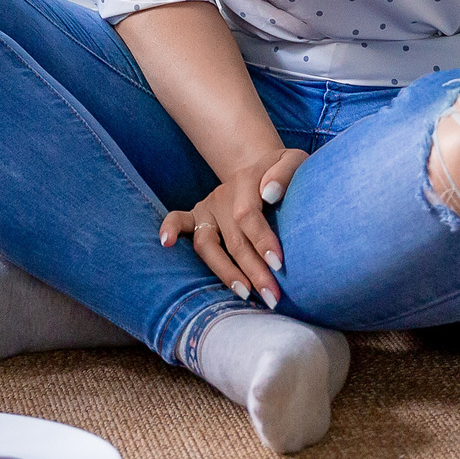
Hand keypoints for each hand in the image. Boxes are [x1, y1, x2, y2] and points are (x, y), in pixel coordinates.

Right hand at [161, 148, 310, 306]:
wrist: (261, 167)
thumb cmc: (282, 172)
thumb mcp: (293, 161)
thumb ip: (285, 173)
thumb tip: (269, 194)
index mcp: (247, 181)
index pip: (248, 214)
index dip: (262, 240)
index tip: (279, 265)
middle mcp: (223, 195)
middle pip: (233, 238)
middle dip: (253, 270)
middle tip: (272, 296)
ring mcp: (208, 206)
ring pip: (207, 244)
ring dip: (225, 271)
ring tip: (245, 292)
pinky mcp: (197, 215)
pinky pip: (178, 220)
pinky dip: (170, 229)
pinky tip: (166, 244)